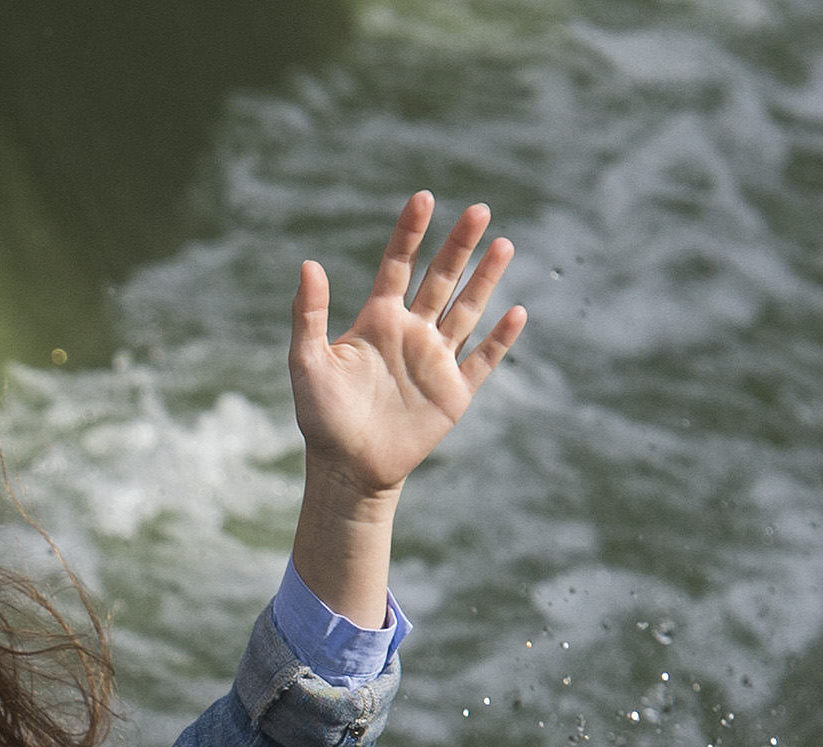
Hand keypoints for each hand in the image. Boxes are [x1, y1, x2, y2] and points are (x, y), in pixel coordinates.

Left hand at [281, 194, 522, 630]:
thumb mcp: (307, 362)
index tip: (423, 198)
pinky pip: (482, 361)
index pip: (398, 265)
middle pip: (440, 279)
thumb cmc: (321, 418)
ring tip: (504, 243)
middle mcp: (410, 333)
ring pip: (466, 310)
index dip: (410, 233)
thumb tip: (307, 263)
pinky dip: (500, 339)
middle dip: (459, 246)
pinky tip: (516, 312)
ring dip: (485, 279)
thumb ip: (308, 314)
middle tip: (479, 209)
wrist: (348, 471)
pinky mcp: (453, 393)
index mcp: (378, 321)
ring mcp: (434, 361)